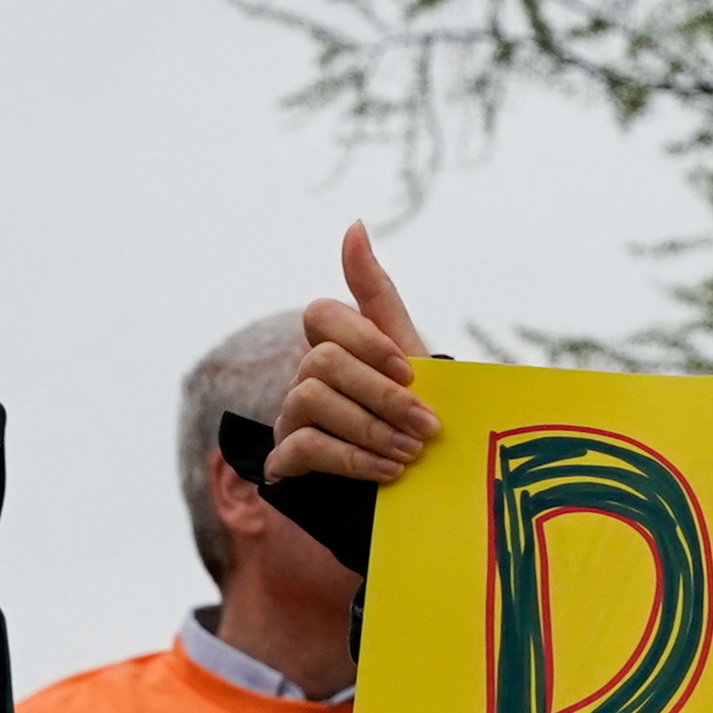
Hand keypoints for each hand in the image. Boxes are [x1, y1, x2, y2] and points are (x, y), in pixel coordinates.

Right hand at [266, 222, 437, 485]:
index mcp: (335, 348)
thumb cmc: (411, 414)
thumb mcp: (410, 355)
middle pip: (323, 362)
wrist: (417, 488)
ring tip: (410, 453)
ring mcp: (290, 418)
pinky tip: (388, 473)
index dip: (364, 339)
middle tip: (426, 426)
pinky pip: (304, 447)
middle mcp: (305, 377)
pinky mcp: (286, 461)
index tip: (411, 370)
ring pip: (312, 401)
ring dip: (370, 428)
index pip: (321, 316)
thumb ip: (379, 294)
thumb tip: (354, 224)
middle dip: (381, 395)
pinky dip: (352, 459)